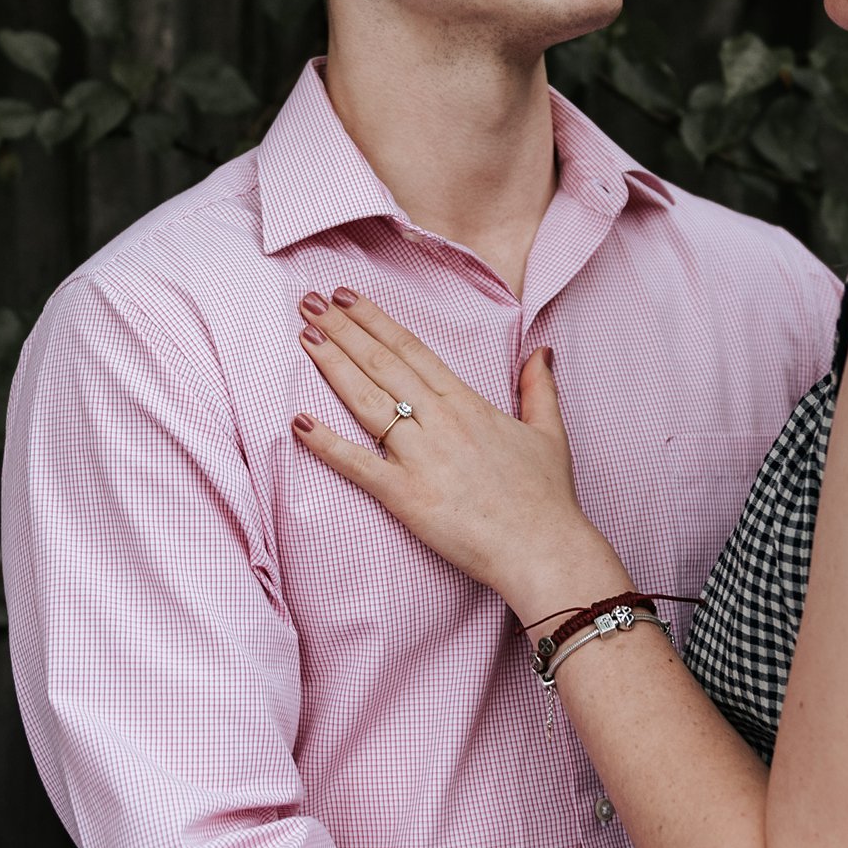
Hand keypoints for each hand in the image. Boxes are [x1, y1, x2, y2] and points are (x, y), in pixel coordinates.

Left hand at [288, 288, 625, 617]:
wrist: (543, 550)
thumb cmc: (546, 499)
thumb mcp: (549, 434)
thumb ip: (539, 389)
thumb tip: (540, 352)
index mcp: (467, 404)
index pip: (411, 350)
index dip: (374, 321)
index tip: (345, 296)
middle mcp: (441, 422)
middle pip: (383, 364)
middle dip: (342, 330)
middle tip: (308, 303)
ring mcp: (422, 458)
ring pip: (368, 401)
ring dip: (333, 366)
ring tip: (304, 337)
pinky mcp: (407, 497)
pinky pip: (359, 465)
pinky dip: (327, 445)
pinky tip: (299, 423)